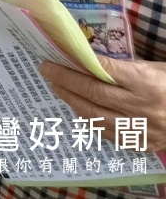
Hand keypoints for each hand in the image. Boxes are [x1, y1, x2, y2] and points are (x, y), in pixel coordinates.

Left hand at [41, 57, 165, 152]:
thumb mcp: (156, 67)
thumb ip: (126, 67)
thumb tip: (89, 60)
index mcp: (147, 82)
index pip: (104, 71)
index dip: (76, 65)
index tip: (55, 57)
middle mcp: (142, 107)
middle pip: (94, 93)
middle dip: (65, 80)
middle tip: (46, 71)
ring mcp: (142, 128)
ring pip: (96, 115)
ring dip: (71, 101)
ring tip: (56, 88)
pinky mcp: (143, 144)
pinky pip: (108, 133)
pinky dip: (89, 119)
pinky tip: (77, 108)